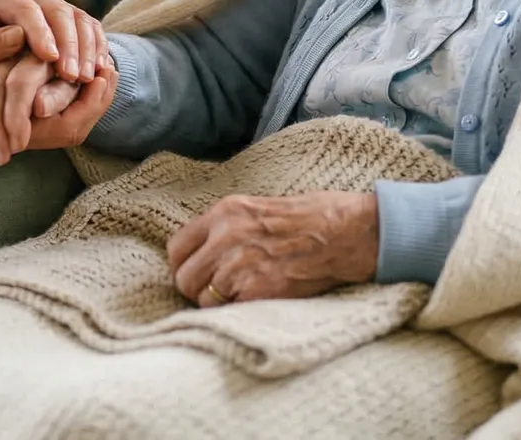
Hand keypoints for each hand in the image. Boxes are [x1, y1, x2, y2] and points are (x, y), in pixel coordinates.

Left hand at [0, 0, 104, 84]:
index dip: (39, 31)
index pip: (24, 8)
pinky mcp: (69, 18)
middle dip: (68, 42)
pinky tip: (97, 71)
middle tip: (72, 76)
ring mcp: (53, 4)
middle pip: (57, 10)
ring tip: (85, 79)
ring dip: (86, 48)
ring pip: (79, 18)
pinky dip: (97, 47)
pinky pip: (91, 27)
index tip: (49, 58)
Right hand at [0, 51, 118, 164]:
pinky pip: (42, 116)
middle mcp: (4, 135)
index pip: (60, 126)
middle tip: (110, 68)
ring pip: (57, 125)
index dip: (87, 101)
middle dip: (93, 102)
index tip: (102, 71)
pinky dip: (61, 96)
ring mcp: (5, 128)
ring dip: (81, 99)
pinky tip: (71, 71)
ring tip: (100, 67)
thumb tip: (22, 33)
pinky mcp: (3, 118)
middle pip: (68, 130)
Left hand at [167, 192, 378, 305]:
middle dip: (197, 289)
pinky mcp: (259, 291)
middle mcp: (226, 238)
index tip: (195, 272)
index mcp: (224, 213)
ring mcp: (240, 266)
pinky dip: (239, 311)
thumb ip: (225, 227)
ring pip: (204, 300)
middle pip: (184, 278)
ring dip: (218, 304)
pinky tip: (257, 300)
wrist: (345, 232)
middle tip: (217, 291)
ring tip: (241, 295)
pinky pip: (229, 311)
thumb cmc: (308, 218)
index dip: (183, 265)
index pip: (175, 248)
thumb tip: (202, 252)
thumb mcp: (257, 208)